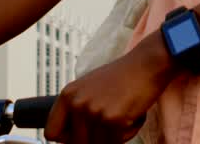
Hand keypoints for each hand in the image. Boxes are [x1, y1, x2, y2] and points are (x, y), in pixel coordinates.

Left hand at [45, 33, 178, 142]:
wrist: (148, 64)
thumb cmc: (122, 76)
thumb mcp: (89, 88)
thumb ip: (76, 109)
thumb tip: (69, 138)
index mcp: (68, 94)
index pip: (51, 133)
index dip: (67, 139)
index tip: (82, 135)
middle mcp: (77, 103)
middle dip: (95, 139)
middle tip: (111, 125)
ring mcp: (94, 112)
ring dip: (114, 137)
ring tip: (123, 117)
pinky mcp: (112, 120)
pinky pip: (117, 142)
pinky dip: (129, 133)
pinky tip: (133, 116)